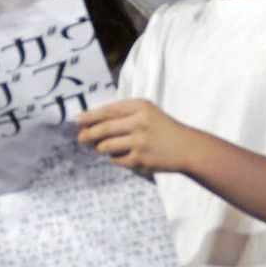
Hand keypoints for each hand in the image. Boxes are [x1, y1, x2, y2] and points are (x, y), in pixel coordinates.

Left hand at [76, 99, 196, 175]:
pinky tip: (122, 155)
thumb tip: (92, 120)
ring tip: (102, 146)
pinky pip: (117, 160)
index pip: (109, 110)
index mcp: (140, 107)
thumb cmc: (162, 128)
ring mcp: (140, 142)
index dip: (90, 116)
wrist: (187, 148)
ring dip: (101, 147)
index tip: (78, 120)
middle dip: (89, 134)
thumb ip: (124, 112)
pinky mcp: (140, 160)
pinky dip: (116, 158)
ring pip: (107, 146)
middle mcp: (140, 123)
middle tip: (81, 137)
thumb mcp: (147, 112)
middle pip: (104, 129)